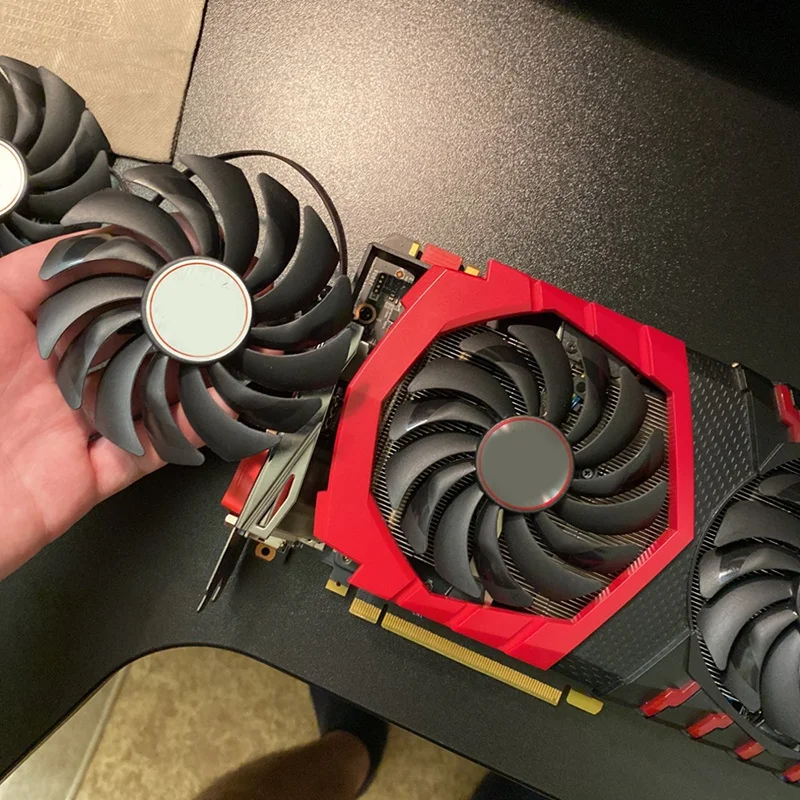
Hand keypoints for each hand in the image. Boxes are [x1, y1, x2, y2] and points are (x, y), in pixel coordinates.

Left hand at [0, 237, 194, 579]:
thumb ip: (29, 273)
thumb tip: (88, 237)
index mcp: (28, 338)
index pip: (101, 296)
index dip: (144, 276)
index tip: (183, 257)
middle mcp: (59, 380)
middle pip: (137, 346)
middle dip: (182, 324)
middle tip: (223, 302)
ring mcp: (77, 427)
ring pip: (153, 396)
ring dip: (197, 374)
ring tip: (233, 347)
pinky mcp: (90, 475)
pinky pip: (151, 452)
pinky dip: (188, 432)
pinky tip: (216, 406)